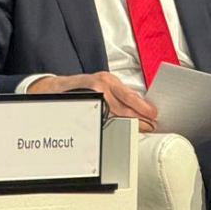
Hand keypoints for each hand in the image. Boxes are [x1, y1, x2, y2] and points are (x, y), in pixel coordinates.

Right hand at [29, 72, 157, 131]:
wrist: (56, 89)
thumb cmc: (83, 87)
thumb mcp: (103, 83)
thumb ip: (119, 93)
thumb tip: (140, 106)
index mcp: (108, 80)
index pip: (130, 96)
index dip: (144, 107)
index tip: (153, 114)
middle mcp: (100, 88)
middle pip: (125, 108)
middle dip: (140, 119)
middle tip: (151, 125)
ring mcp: (91, 99)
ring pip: (115, 116)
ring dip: (131, 124)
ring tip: (142, 128)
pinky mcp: (84, 109)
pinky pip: (103, 121)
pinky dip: (115, 126)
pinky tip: (122, 129)